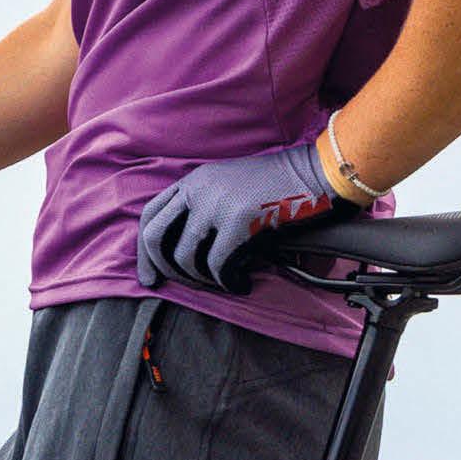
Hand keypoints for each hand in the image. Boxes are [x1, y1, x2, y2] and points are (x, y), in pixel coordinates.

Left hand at [136, 138, 335, 294]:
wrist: (316, 173)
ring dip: (200, 280)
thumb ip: (204, 208)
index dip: (143, 251)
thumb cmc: (279, 186)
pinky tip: (241, 284)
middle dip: (163, 269)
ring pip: (186, 257)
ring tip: (221, 282)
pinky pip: (218, 265)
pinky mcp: (238, 221)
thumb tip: (184, 254)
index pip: (150, 216)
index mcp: (194, 181)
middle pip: (155, 237)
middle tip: (177, 286)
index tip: (149, 276)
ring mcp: (216, 204)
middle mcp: (198, 190)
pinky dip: (227, 283)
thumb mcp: (230, 186)